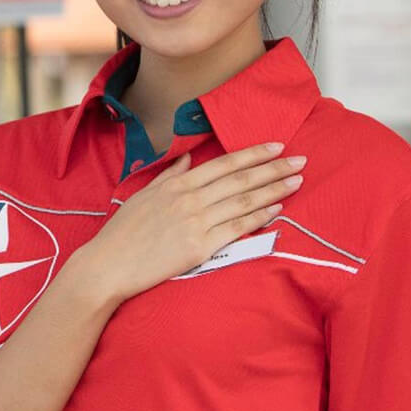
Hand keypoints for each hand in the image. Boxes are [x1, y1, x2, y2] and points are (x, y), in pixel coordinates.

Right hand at [79, 142, 304, 305]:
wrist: (110, 264)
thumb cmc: (123, 232)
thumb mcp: (144, 194)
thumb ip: (170, 175)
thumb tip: (189, 160)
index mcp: (177, 183)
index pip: (225, 163)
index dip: (254, 154)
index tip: (277, 146)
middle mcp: (191, 198)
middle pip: (242, 180)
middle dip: (274, 168)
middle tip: (301, 160)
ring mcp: (197, 222)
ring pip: (245, 201)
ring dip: (275, 190)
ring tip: (297, 181)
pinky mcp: (201, 247)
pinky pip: (237, 227)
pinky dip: (260, 217)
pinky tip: (277, 210)